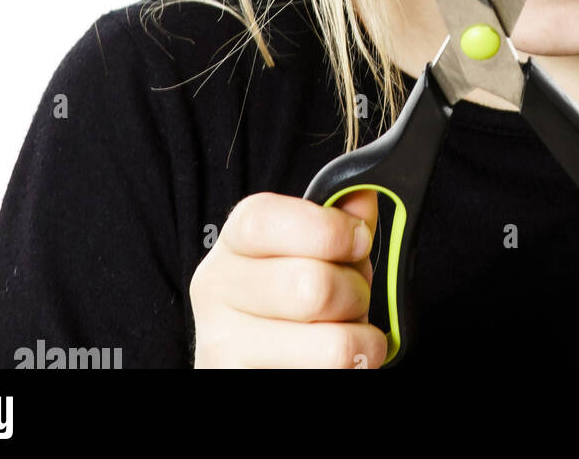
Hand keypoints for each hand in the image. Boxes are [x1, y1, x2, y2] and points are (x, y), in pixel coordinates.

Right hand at [190, 188, 386, 367]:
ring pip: (332, 344)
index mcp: (232, 242)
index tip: (360, 239)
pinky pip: (332, 376)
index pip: (265, 221)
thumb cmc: (289, 298)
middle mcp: (216, 291)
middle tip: (354, 298)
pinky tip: (333, 360)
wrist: (257, 361)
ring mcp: (223, 348)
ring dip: (360, 338)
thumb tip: (363, 195)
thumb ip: (338, 221)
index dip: (328, 228)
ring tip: (347, 332)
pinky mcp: (244, 384)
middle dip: (356, 293)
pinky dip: (355, 367)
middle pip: (310, 287)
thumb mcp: (310, 250)